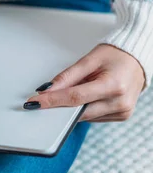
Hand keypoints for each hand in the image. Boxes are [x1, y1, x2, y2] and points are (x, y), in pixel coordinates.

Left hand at [25, 44, 145, 121]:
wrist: (137, 59)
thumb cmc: (116, 55)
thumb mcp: (89, 59)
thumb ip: (67, 76)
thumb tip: (47, 89)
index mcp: (113, 86)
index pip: (75, 98)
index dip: (52, 101)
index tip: (35, 101)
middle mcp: (120, 103)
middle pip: (78, 111)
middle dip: (58, 107)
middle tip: (40, 101)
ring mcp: (122, 112)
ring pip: (84, 116)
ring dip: (71, 108)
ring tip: (73, 90)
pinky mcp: (121, 116)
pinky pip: (93, 117)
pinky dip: (83, 108)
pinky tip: (84, 97)